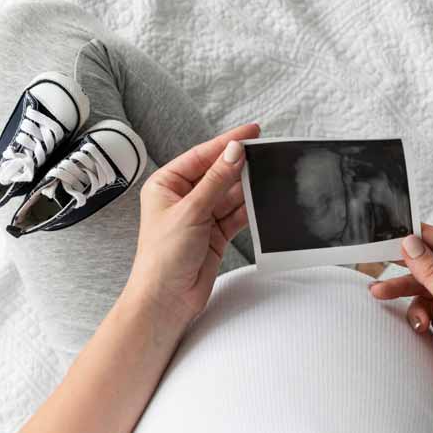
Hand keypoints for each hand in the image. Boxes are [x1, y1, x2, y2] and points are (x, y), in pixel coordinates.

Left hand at [124, 123, 259, 328]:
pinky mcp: (214, 234)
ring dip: (247, 187)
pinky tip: (263, 199)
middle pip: (217, 173)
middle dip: (240, 165)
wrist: (166, 300)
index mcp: (166, 184)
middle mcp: (183, 197)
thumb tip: (234, 151)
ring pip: (229, 194)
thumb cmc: (163, 257)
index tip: (251, 132)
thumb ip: (216, 181)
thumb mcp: (191, 211)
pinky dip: (249, 208)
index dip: (227, 143)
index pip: (201, 156)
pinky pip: (235, 214)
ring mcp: (200, 216)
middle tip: (266, 152)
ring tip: (269, 174)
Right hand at [369, 224, 432, 420]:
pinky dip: (414, 312)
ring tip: (380, 292)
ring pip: (421, 283)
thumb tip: (412, 244)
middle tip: (381, 259)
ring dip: (404, 290)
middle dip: (407, 267)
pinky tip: (419, 326)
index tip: (395, 233)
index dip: (421, 237)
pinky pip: (420, 302)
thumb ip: (432, 272)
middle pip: (431, 261)